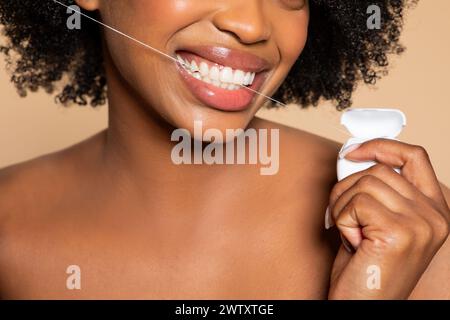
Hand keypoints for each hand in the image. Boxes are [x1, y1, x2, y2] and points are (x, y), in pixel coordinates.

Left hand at [327, 139, 449, 298]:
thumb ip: (380, 191)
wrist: (363, 306)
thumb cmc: (366, 267)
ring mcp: (421, 224)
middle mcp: (435, 216)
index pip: (415, 156)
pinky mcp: (399, 232)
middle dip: (347, 188)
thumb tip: (355, 157)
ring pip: (363, 183)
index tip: (354, 152)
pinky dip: (342, 220)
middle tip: (342, 215)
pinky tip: (353, 243)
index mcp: (434, 211)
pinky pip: (355, 203)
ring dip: (343, 206)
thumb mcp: (380, 222)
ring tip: (350, 233)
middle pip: (378, 170)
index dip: (382, 146)